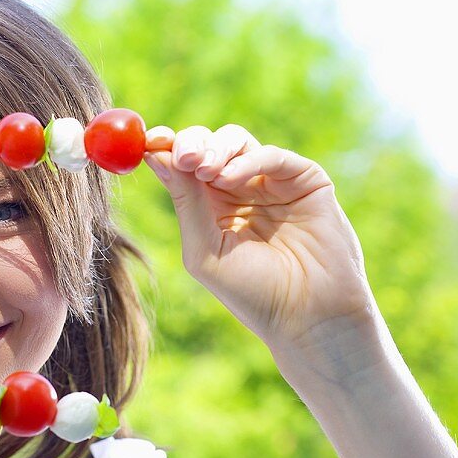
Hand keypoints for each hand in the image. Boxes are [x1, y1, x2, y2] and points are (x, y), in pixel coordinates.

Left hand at [143, 124, 378, 350]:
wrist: (307, 316)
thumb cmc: (252, 292)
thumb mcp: (204, 249)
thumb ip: (185, 202)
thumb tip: (153, 153)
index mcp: (210, 206)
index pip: (182, 164)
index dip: (165, 146)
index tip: (150, 141)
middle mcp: (239, 189)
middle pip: (207, 144)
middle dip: (190, 143)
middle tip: (182, 157)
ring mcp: (272, 182)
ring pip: (237, 142)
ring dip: (215, 149)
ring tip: (204, 171)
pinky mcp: (306, 181)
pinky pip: (273, 156)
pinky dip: (249, 160)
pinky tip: (230, 178)